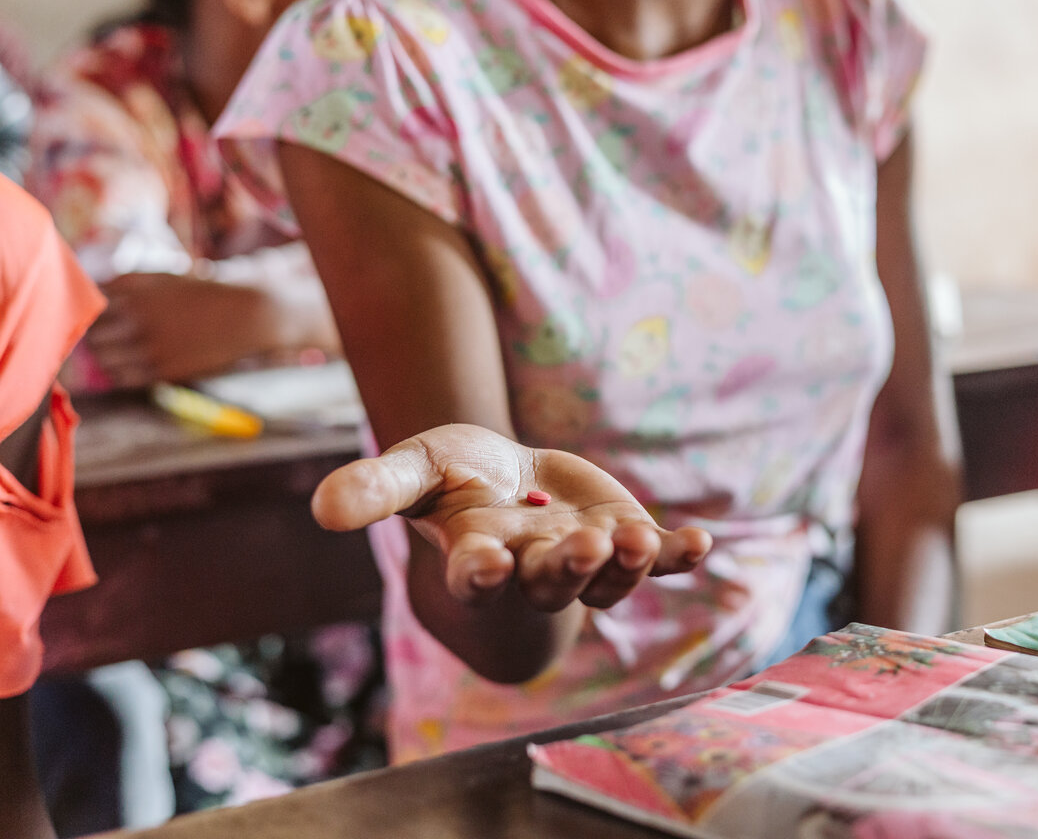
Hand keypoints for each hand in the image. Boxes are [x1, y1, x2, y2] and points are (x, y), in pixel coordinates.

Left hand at [86, 272, 278, 387]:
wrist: (247, 316)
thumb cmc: (204, 294)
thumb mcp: (166, 277)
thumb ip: (128, 281)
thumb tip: (94, 290)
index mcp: (137, 291)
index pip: (89, 305)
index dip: (88, 312)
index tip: (96, 317)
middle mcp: (140, 317)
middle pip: (92, 334)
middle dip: (94, 336)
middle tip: (102, 339)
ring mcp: (152, 345)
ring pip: (103, 359)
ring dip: (103, 357)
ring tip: (115, 354)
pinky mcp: (165, 369)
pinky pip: (123, 378)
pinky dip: (119, 374)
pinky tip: (130, 366)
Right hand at [311, 424, 712, 611]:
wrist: (510, 484)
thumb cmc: (455, 483)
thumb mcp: (413, 473)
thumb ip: (374, 490)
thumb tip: (319, 509)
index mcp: (480, 560)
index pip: (479, 578)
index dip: (483, 574)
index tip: (487, 563)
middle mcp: (535, 571)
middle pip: (552, 581)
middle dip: (567, 568)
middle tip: (583, 547)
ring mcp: (586, 561)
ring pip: (608, 579)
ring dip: (626, 565)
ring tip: (638, 540)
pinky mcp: (626, 541)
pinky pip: (659, 560)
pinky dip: (679, 554)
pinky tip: (701, 542)